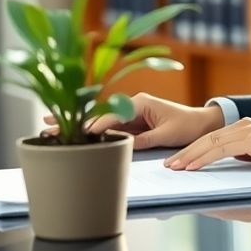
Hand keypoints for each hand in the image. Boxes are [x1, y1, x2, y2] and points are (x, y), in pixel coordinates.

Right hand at [42, 92, 223, 148]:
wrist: (204, 124)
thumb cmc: (189, 126)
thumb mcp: (166, 135)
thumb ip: (144, 140)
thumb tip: (122, 147)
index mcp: (140, 102)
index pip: (110, 116)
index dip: (92, 125)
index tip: (75, 134)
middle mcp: (132, 105)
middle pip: (98, 115)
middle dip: (73, 120)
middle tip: (46, 124)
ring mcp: (130, 114)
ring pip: (99, 121)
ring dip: (77, 125)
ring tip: (49, 126)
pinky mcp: (132, 123)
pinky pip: (109, 127)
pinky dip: (91, 131)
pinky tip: (75, 134)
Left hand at [165, 118, 250, 171]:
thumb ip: (248, 160)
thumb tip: (230, 169)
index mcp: (246, 129)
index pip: (213, 139)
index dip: (194, 151)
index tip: (179, 162)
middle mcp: (244, 126)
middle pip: (206, 139)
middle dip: (185, 153)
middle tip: (168, 165)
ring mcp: (248, 131)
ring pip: (210, 143)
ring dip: (189, 156)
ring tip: (174, 168)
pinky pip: (221, 150)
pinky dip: (204, 158)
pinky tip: (192, 167)